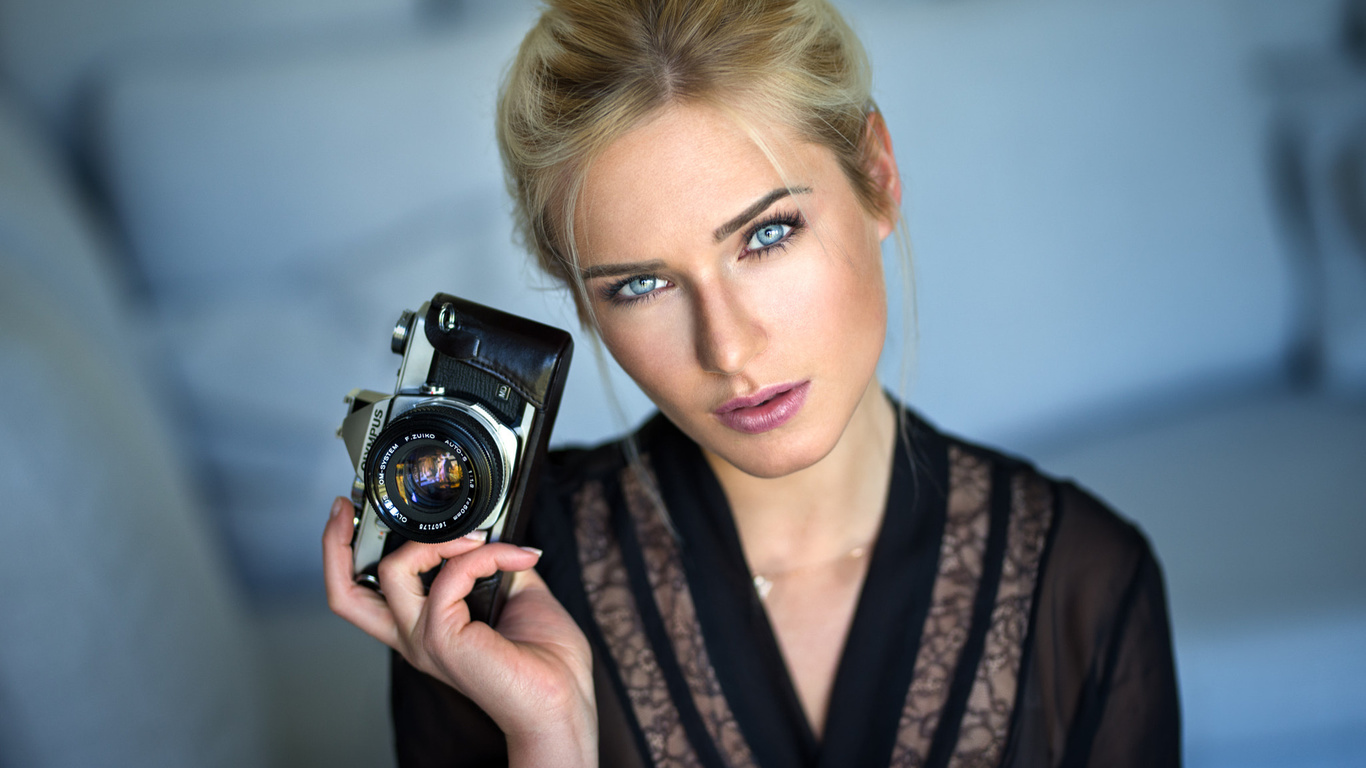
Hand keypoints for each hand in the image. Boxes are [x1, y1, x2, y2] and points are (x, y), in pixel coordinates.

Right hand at [323, 497, 596, 765]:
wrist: (562, 700)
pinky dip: (485, 554)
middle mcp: (413, 635)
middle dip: (334, 544)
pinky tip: (516, 557)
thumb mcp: (514, 593)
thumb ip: (493, 562)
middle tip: (346, 506)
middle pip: (343, 593)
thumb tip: (492, 531)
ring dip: (438, 538)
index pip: (363, 593)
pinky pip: (453, 573)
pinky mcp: (442, 637)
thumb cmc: (544, 661)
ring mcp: (423, 638)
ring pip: (392, 570)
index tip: (353, 511)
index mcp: (423, 626)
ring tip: (478, 537)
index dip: (347, 552)